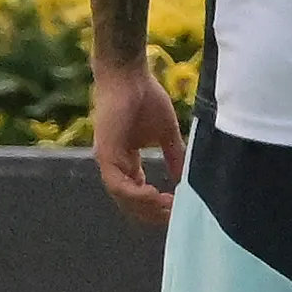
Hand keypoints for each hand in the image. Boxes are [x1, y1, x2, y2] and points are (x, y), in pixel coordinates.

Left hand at [91, 53, 184, 228]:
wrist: (129, 75)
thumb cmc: (146, 98)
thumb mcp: (166, 134)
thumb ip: (174, 156)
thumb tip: (185, 180)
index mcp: (127, 161)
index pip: (137, 193)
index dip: (155, 205)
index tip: (176, 209)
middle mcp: (115, 164)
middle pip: (129, 201)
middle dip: (152, 212)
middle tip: (173, 215)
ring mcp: (108, 159)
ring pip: (122, 196)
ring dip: (145, 206)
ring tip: (167, 206)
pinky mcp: (106, 152)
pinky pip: (116, 182)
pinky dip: (134, 193)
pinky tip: (154, 194)